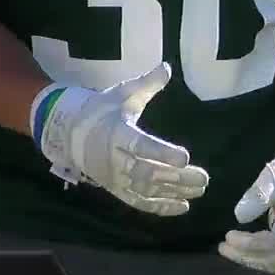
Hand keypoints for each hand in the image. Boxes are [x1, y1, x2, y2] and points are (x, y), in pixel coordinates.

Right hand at [32, 63, 209, 215]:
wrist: (70, 132)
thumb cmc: (102, 110)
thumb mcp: (122, 93)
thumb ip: (147, 84)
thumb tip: (167, 67)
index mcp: (117, 133)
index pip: (140, 145)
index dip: (162, 153)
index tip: (185, 157)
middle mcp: (114, 159)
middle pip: (147, 172)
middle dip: (176, 177)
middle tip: (203, 178)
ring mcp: (114, 177)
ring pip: (145, 189)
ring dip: (173, 192)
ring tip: (199, 190)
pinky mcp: (115, 189)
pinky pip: (138, 202)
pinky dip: (160, 207)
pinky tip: (182, 207)